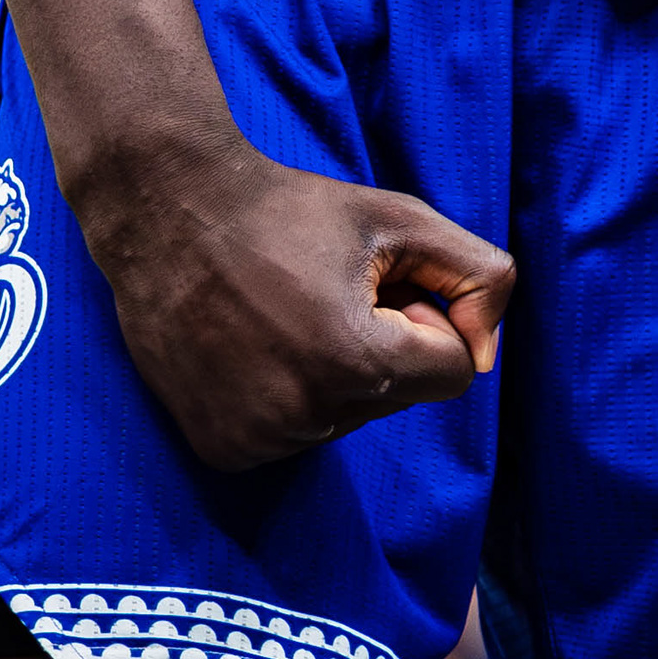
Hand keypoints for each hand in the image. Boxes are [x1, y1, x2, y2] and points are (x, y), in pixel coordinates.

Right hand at [78, 137, 509, 472]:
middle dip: (380, 345)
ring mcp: (260, 442)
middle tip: (322, 290)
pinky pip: (292, 436)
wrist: (170, 211)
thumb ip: (478, 275)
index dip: (423, 315)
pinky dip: (285, 395)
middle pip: (397, 398)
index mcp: (360, 363)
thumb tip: (487, 351)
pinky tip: (251, 344)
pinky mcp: (223, 451)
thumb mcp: (401, 216)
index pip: (452, 373)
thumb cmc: (291, 208)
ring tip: (281, 313)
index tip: (377, 281)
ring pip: (345, 419)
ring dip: (332, 373)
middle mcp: (309, 418)